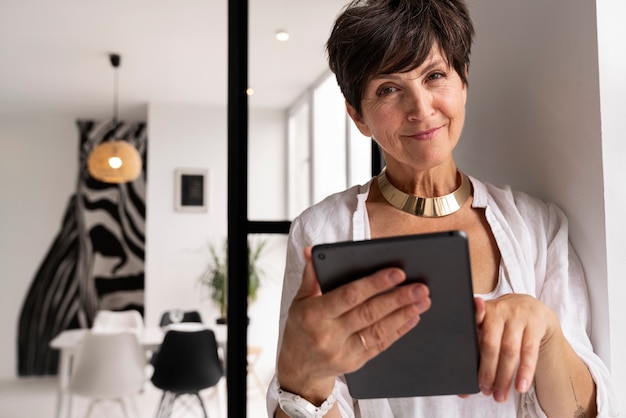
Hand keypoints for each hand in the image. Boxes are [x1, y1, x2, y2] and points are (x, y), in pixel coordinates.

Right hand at [277, 246, 430, 402]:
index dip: (374, 284)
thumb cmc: (301, 327)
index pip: (349, 296)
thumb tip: (313, 251)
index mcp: (314, 314)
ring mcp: (343, 351)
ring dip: (403, 314)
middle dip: (397, 298)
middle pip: (369, 313)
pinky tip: (412, 318)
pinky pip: (381, 345)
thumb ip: (311, 275)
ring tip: (422, 300)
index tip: (397, 273)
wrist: (299, 367)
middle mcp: (329, 334)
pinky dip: (399, 330)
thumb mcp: (299, 299)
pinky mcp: (355, 362)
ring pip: (378, 330)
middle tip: (420, 287)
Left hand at [473, 294, 559, 402]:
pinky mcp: (535, 324)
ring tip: (500, 395)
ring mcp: (518, 316)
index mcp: (481, 311)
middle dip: (486, 371)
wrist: (532, 308)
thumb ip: (475, 351)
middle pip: (490, 344)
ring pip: (509, 350)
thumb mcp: (487, 328)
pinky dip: (525, 371)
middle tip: (484, 390)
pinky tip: (520, 386)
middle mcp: (498, 311)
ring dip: (504, 376)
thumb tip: (462, 391)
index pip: (471, 324)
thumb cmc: (502, 324)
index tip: (463, 347)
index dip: (468, 332)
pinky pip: (529, 351)